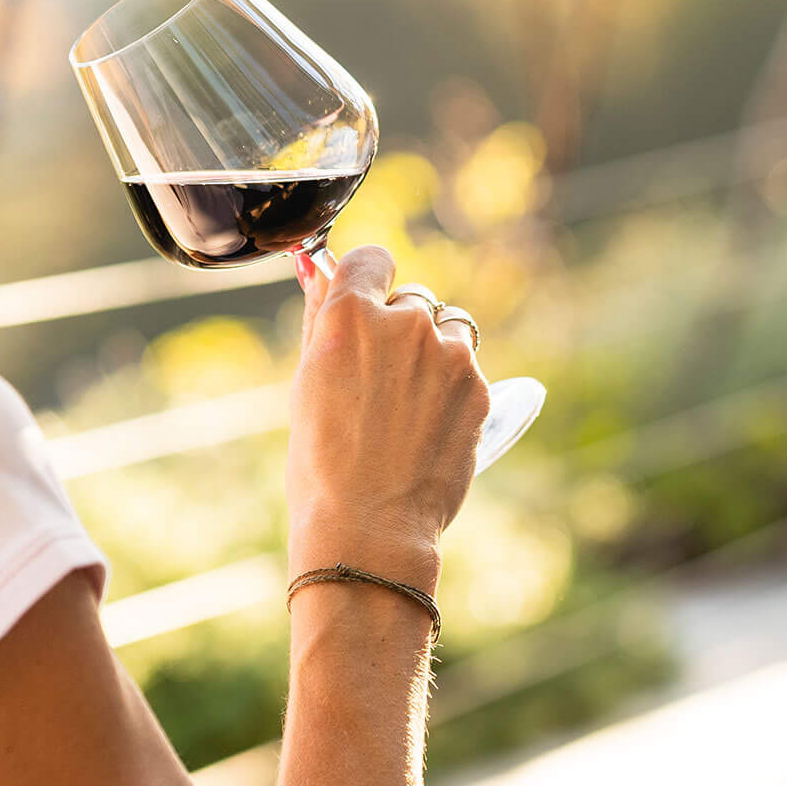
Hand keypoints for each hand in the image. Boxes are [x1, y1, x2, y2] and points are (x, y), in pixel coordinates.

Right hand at [286, 246, 490, 577]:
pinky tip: (429, 427)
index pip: (372, 259)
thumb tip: (318, 268)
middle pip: (412, 300)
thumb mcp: (308, 383)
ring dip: (434, 352)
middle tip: (382, 380)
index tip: (369, 299)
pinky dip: (452, 388)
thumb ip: (320, 317)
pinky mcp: (478, 385)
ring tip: (408, 406)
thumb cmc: (322, 461)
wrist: (369, 526)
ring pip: (447, 330)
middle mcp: (404, 323)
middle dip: (400, 328)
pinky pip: (466, 369)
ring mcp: (448, 353)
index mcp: (350, 316)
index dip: (369, 279)